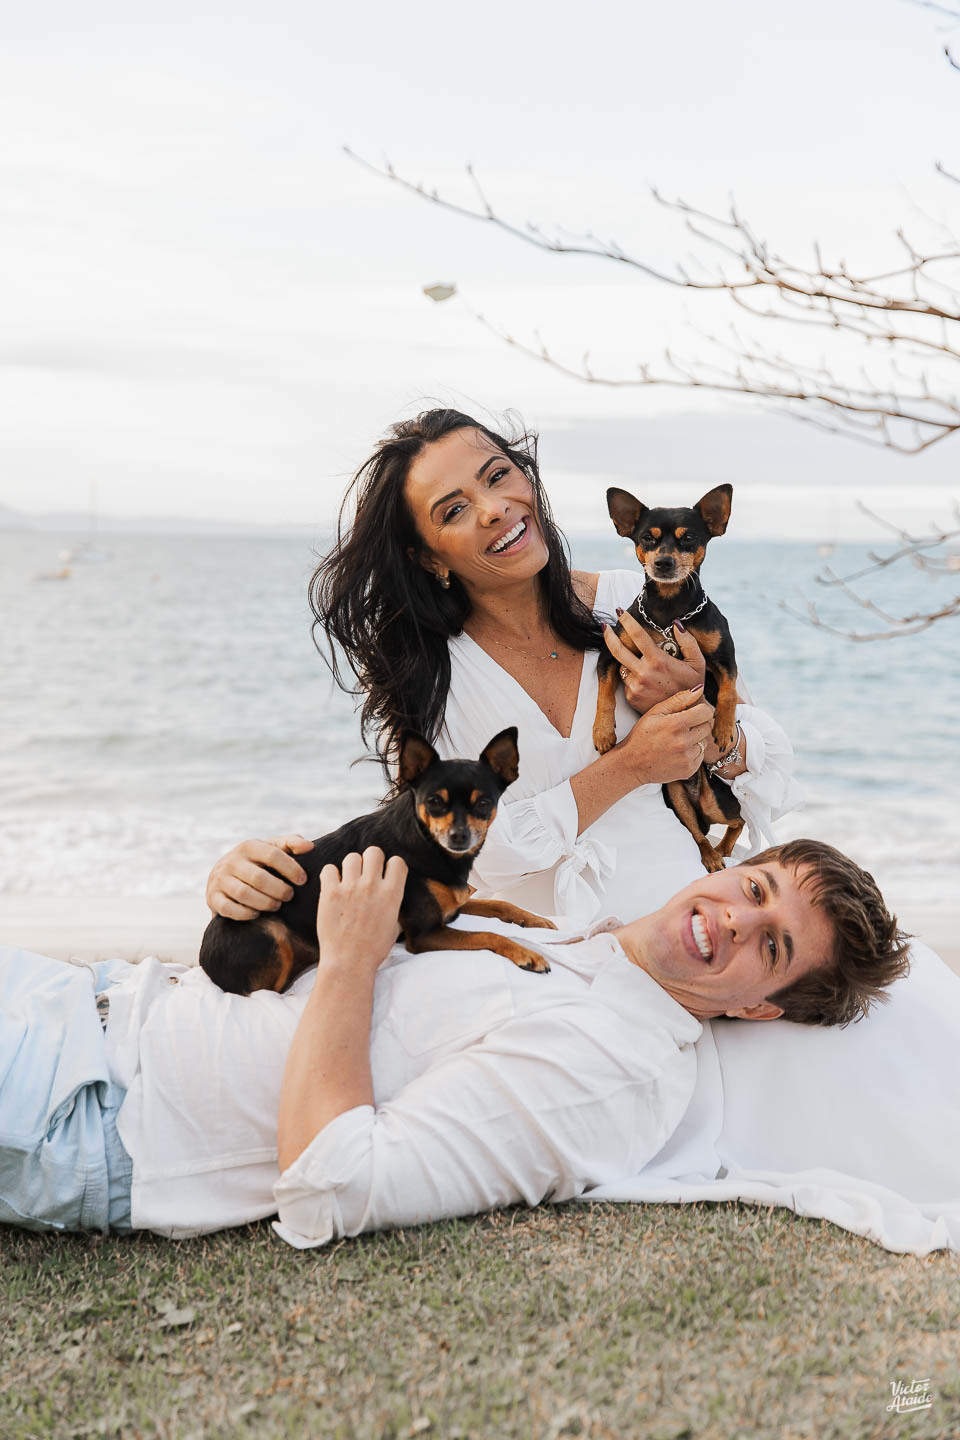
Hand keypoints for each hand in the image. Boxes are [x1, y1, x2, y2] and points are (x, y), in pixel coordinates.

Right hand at [205, 834, 312, 919]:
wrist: (223, 876)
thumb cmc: (257, 862)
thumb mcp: (272, 848)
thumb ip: (291, 844)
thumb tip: (310, 847)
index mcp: (248, 846)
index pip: (272, 854)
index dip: (291, 868)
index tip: (303, 880)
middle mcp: (231, 861)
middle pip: (259, 878)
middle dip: (278, 890)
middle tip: (289, 896)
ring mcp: (219, 879)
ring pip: (244, 893)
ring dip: (264, 902)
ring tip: (276, 905)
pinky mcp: (213, 897)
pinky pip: (229, 908)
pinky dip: (246, 913)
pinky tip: (257, 913)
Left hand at [316, 848, 407, 975]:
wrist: (348, 963)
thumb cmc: (373, 949)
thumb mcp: (394, 926)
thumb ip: (394, 905)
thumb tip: (392, 893)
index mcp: (392, 894)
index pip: (397, 861)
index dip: (391, 867)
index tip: (385, 876)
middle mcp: (372, 887)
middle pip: (374, 852)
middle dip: (370, 861)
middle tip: (365, 875)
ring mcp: (350, 888)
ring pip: (352, 857)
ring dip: (351, 867)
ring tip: (348, 881)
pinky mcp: (329, 893)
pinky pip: (329, 869)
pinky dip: (330, 875)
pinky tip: (333, 886)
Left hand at [604, 612, 705, 713]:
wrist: (686, 714)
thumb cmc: (693, 687)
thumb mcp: (698, 663)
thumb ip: (688, 642)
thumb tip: (676, 623)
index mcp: (658, 661)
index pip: (637, 635)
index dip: (627, 621)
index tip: (620, 611)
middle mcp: (643, 673)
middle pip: (617, 650)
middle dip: (609, 636)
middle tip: (605, 626)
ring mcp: (635, 686)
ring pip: (623, 667)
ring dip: (628, 662)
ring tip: (642, 664)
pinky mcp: (631, 697)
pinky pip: (626, 682)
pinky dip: (632, 678)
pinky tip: (645, 681)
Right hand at [615, 685, 715, 784]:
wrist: (632, 764)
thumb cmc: (642, 735)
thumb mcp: (655, 712)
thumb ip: (679, 699)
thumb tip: (699, 689)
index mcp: (676, 724)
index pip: (706, 712)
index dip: (701, 710)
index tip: (695, 712)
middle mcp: (684, 742)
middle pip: (708, 726)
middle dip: (699, 724)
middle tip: (684, 726)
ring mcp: (687, 757)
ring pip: (705, 741)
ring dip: (696, 739)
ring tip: (678, 740)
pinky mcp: (689, 769)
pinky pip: (700, 756)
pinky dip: (693, 752)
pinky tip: (678, 751)